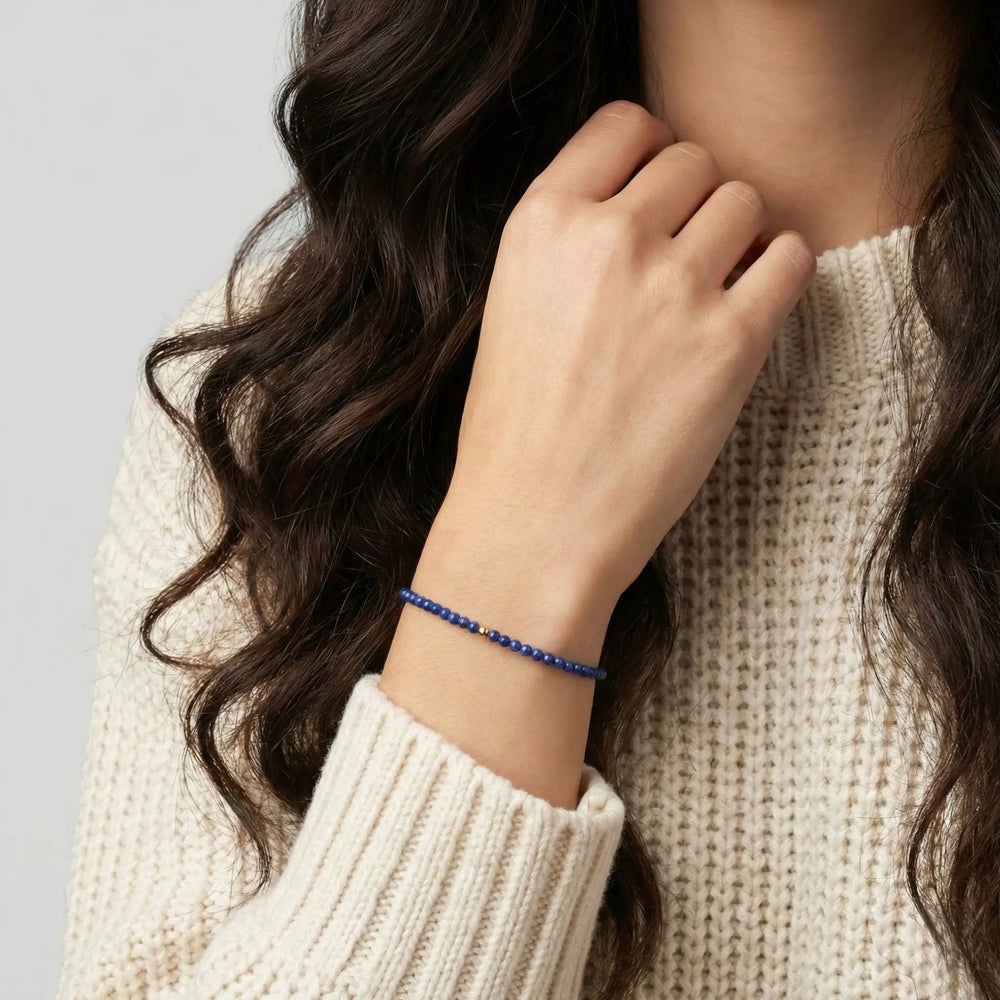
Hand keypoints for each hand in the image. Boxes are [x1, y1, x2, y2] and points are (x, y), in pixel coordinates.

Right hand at [444, 99, 815, 614]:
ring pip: (744, 201)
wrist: (534, 527)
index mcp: (541, 223)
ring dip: (737, 238)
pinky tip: (751, 307)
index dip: (650, 153)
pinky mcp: (731, 341)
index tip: (659, 191)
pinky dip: (779, 272)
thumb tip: (650, 209)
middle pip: (694, 161)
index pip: (625, 123)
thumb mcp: (511, 309)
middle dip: (695, 202)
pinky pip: (790, 258)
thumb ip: (571, 245)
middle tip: (684, 258)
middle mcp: (608, 238)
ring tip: (713, 292)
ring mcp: (673, 287)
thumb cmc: (515, 434)